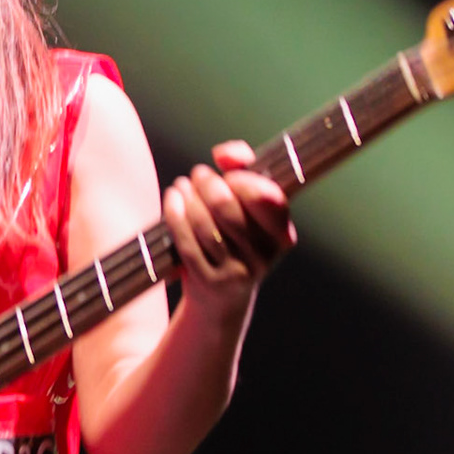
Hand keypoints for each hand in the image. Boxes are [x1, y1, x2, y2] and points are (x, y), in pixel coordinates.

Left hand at [161, 140, 295, 319]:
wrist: (221, 299)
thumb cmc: (235, 240)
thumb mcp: (249, 209)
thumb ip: (244, 168)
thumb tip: (225, 154)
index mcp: (281, 236)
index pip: (266, 197)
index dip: (242, 178)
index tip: (230, 174)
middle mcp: (263, 256)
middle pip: (226, 205)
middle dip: (207, 182)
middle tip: (200, 175)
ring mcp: (235, 272)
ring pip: (203, 222)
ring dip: (187, 195)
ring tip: (182, 186)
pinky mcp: (208, 281)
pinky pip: (186, 240)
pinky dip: (174, 213)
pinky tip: (173, 199)